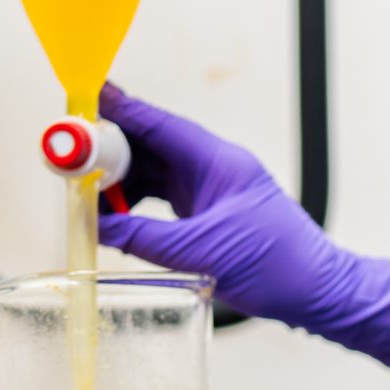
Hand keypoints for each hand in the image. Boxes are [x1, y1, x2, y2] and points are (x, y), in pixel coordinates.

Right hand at [98, 85, 389, 367]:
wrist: (318, 291)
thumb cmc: (279, 266)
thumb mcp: (202, 252)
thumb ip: (144, 239)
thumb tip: (99, 228)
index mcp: (219, 162)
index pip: (160, 125)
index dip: (120, 110)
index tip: (86, 98)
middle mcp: (214, 169)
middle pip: (151, 145)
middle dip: (110, 149)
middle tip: (72, 155)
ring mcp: (212, 190)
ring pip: (155, 173)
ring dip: (121, 181)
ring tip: (88, 193)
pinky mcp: (209, 213)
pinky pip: (163, 198)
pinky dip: (136, 204)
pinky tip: (116, 217)